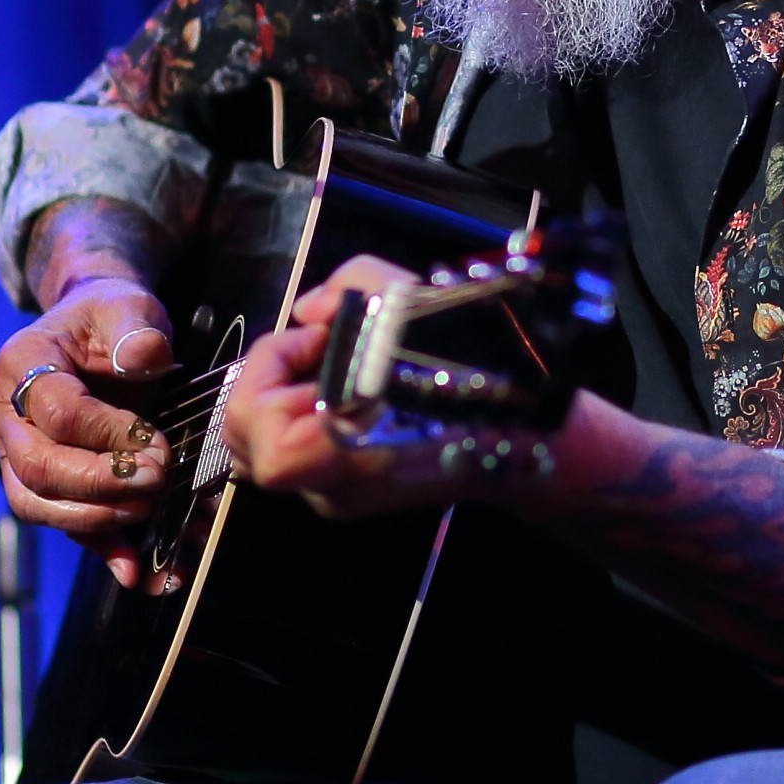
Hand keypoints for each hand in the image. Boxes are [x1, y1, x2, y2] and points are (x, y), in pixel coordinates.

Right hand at [0, 276, 174, 584]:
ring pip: (39, 506)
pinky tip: (142, 573)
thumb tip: (144, 357)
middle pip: (36, 469)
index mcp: (20, 365)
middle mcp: (6, 417)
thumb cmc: (111, 317)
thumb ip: (135, 327)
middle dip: (99, 484)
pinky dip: (105, 551)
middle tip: (156, 481)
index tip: (156, 443)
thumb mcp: (127, 306)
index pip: (56, 412)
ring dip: (96, 520)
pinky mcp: (48, 487)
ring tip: (149, 514)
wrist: (101, 332)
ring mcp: (19, 456)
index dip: (107, 433)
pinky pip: (67, 526)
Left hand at [222, 255, 551, 518]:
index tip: (320, 337)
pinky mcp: (346, 490)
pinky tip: (346, 379)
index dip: (271, 375)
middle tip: (317, 342)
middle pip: (247, 438)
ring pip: (263, 442)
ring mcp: (339, 496)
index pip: (266, 438)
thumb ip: (354, 286)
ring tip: (332, 359)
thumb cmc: (487, 375)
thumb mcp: (425, 302)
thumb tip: (312, 310)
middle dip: (266, 377)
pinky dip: (301, 405)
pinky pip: (294, 444)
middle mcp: (336, 488)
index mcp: (354, 455)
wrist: (536, 441)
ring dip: (282, 390)